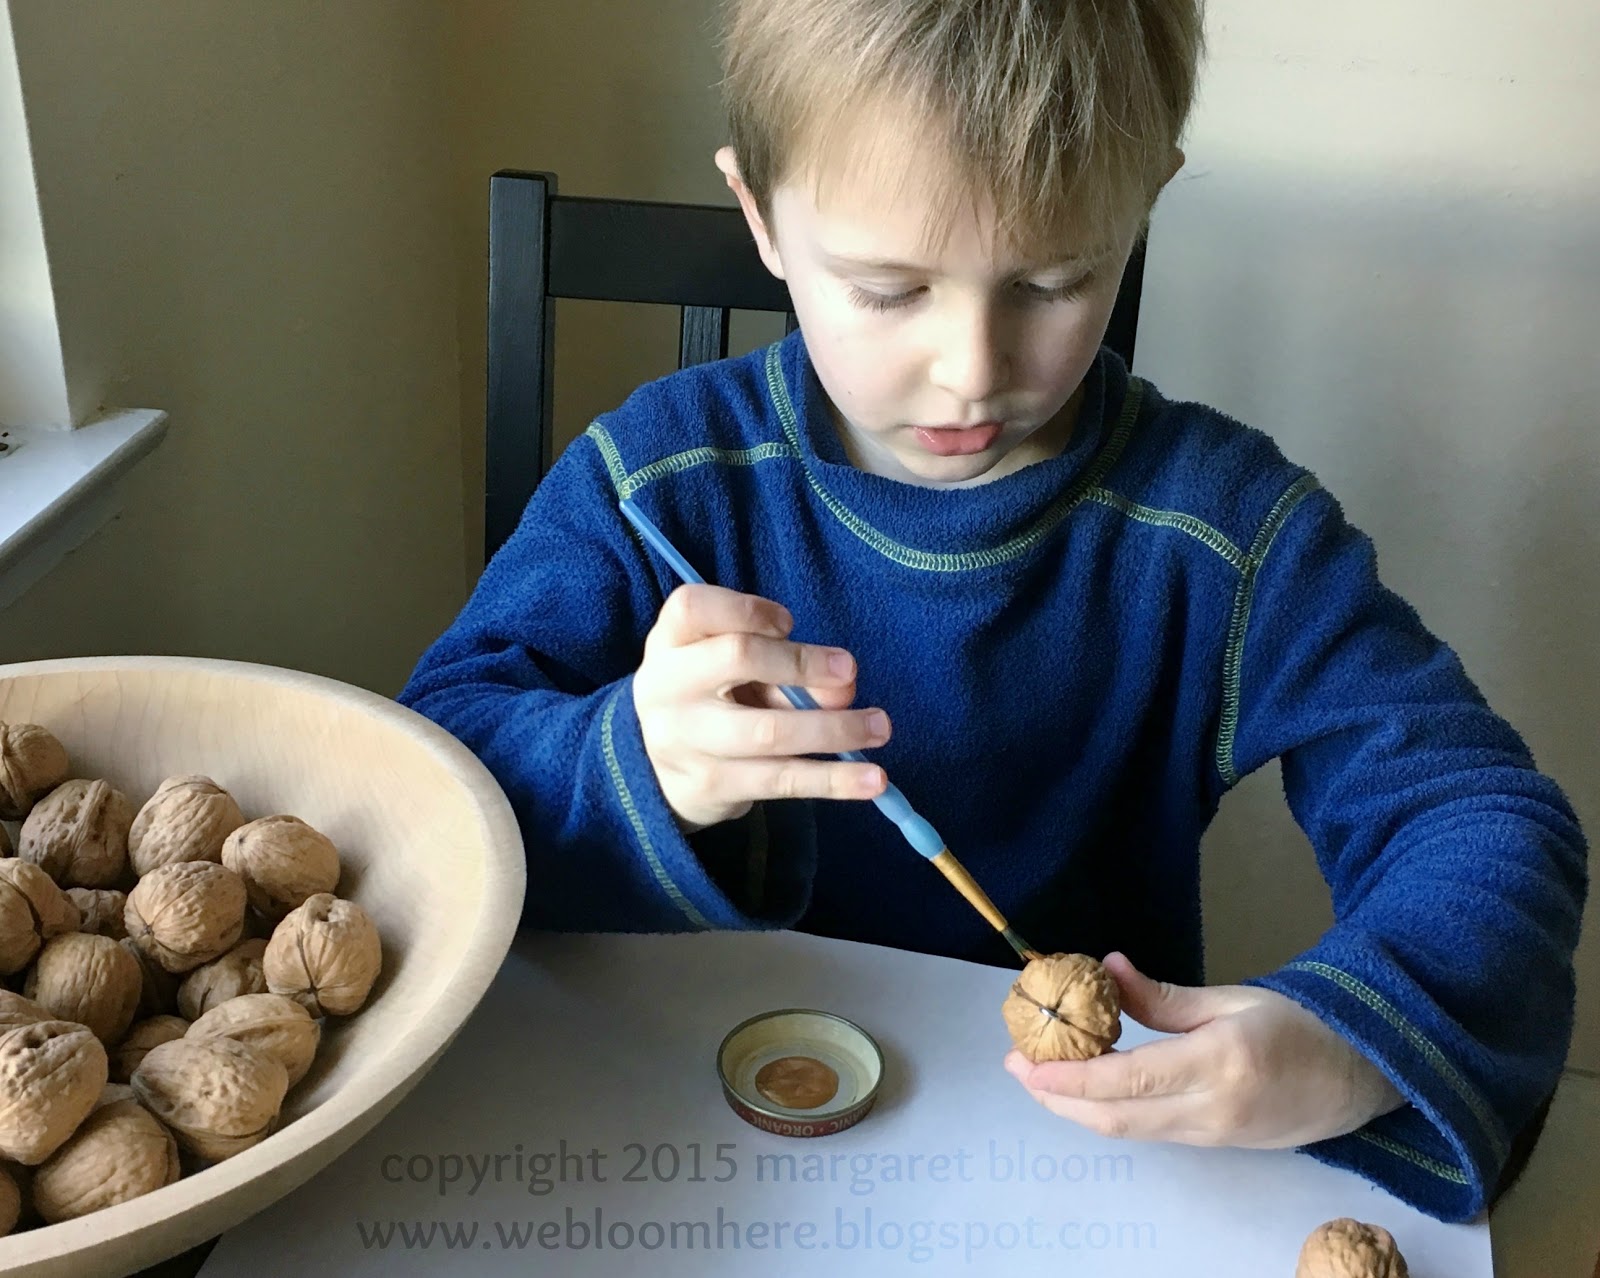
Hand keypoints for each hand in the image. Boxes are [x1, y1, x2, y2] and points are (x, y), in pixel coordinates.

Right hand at [633, 584, 889, 831]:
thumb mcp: (733, 667)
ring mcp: (684, 741)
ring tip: (879, 728)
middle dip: (802, 662)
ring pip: (768, 731)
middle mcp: (666, 687)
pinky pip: (782, 781)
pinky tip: (872, 779)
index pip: (693, 607)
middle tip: (850, 672)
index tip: (788, 623)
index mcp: (669, 641)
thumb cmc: (709, 695)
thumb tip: (843, 686)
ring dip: (834, 728)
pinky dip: (834, 779)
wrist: (660, 769)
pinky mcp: (712, 786)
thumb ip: (784, 664)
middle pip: (737, 657)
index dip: (748, 609)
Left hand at [1003, 951, 1405, 1148]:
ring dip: (1078, 1107)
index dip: (1069, 1074)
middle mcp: (1213, 1109)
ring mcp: (1215, 1136)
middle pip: (1116, 1117)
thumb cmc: (1301, 1024)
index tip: (1026, 1059)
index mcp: (1220, 1063)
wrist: (1365, 1077)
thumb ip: (1164, 996)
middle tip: (1017, 1067)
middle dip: (1058, 1096)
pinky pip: (1151, 1132)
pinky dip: (1110, 1112)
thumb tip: (1105, 972)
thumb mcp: (1232, 998)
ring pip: (1129, 1130)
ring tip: (1041, 1076)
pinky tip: (1089, 1087)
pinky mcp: (1217, 1147)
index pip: (1126, 1078)